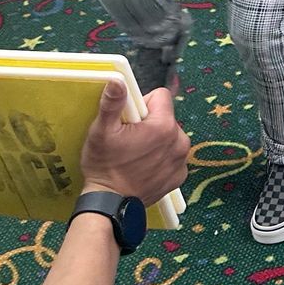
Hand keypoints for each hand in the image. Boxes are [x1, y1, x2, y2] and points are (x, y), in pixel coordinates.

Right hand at [79, 81, 190, 205]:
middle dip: (150, 124)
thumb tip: (118, 79)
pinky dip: (161, 160)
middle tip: (130, 140)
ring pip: (171, 137)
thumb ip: (113, 103)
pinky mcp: (179, 177)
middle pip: (166, 118)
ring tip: (136, 155)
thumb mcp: (102, 131)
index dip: (143, 104)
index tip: (130, 119)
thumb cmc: (105, 166)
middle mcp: (180, 141)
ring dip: (157, 141)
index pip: (161, 96)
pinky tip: (144, 168)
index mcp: (164, 126)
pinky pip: (173, 157)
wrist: (111, 205)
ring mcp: (181, 161)